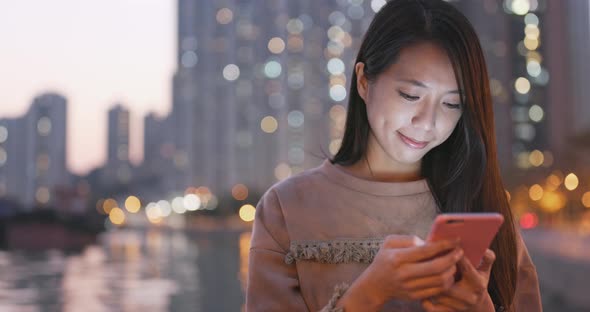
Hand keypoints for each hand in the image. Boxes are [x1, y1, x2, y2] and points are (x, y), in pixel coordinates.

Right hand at [338, 235, 462, 309]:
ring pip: (440, 280)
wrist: (375, 285)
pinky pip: (437, 290)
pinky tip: (447, 273)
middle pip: (437, 267)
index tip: (455, 240)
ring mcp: (410, 287)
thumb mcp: (390, 243)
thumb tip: (430, 242)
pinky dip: (446, 281)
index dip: (444, 245)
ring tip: (454, 262)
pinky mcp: (415, 296)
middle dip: (452, 258)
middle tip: (459, 252)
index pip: (426, 251)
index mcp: (397, 258)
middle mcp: (404, 274)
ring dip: (451, 270)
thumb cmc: (385, 259)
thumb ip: (409, 239)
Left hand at [421, 249, 495, 311]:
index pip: (465, 267)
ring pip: (438, 294)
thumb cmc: (477, 281)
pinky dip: (425, 300)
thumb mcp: (484, 270)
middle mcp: (469, 297)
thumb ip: (486, 258)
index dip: (454, 256)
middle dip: (438, 271)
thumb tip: (485, 249)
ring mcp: (459, 306)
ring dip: (428, 284)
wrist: (477, 305)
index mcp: (478, 283)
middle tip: (426, 260)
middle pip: (448, 282)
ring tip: (420, 272)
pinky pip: (433, 308)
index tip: (444, 245)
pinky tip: (421, 290)